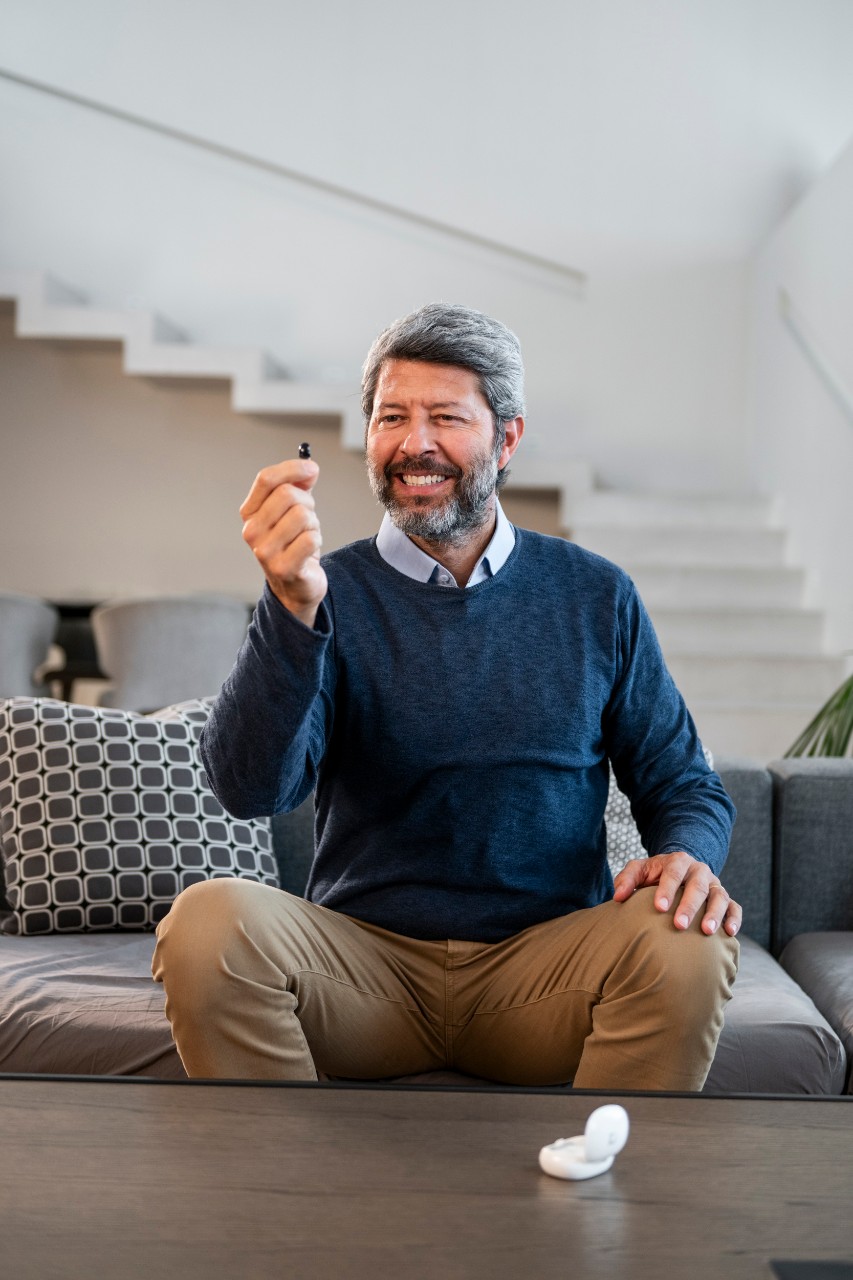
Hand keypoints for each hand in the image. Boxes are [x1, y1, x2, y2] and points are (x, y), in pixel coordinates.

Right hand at [240, 458, 326, 627]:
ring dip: (313, 525)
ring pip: (302, 516)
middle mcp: (252, 531)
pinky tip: (309, 552)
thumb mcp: (293, 509)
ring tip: (306, 537)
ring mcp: (265, 551)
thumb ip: (299, 484)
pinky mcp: (283, 568)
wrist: (295, 584)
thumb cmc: (293, 542)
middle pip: (288, 494)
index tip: (312, 469)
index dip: (293, 468)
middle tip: (307, 520)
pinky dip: (316, 541)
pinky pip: (311, 539)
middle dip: (307, 503)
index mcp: (250, 513)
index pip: (267, 479)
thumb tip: (309, 467)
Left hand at [613, 851, 740, 936]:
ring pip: (719, 896)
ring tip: (706, 931)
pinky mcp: (726, 899)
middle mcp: (699, 871)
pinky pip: (735, 907)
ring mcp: (715, 885)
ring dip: (714, 913)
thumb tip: (617, 897)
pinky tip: (729, 933)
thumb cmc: (655, 874)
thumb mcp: (639, 870)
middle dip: (689, 905)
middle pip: (698, 886)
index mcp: (678, 861)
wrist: (680, 871)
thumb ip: (627, 879)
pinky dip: (735, 918)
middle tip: (679, 925)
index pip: (673, 873)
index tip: (659, 907)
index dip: (667, 889)